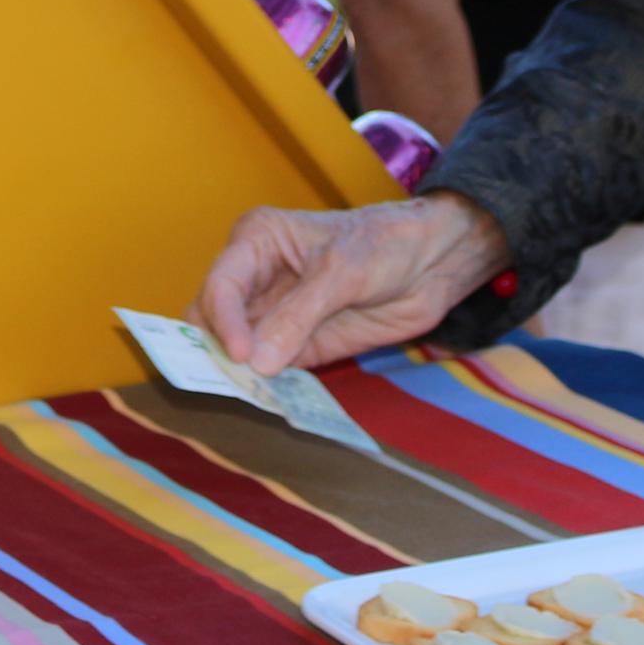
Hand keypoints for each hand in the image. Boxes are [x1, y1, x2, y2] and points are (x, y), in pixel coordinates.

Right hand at [197, 194, 510, 375]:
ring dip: (236, 374)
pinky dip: (264, 388)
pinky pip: (267, 372)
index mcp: (255, 242)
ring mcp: (272, 316)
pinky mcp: (296, 347)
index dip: (223, 321)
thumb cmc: (385, 244)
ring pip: (234, 351)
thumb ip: (299, 315)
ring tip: (244, 398)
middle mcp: (254, 279)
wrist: (432, 262)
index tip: (241, 355)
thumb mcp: (342, 271)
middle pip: (211, 320)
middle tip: (226, 384)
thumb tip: (257, 363)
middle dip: (215, 350)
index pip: (221, 284)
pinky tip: (268, 402)